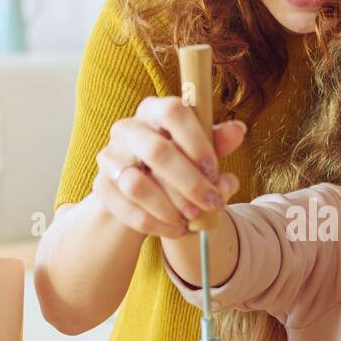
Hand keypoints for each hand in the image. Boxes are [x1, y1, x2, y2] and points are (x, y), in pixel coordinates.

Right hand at [92, 95, 244, 237]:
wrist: (142, 191)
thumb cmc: (177, 163)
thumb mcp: (199, 151)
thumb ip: (217, 143)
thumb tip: (238, 131)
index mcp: (154, 110)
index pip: (173, 112)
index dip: (197, 142)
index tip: (214, 170)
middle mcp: (127, 129)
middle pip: (156, 151)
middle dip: (190, 183)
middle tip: (213, 203)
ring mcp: (109, 158)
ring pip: (137, 185)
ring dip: (172, 207)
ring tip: (193, 218)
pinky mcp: (102, 188)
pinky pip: (129, 211)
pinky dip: (158, 225)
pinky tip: (178, 229)